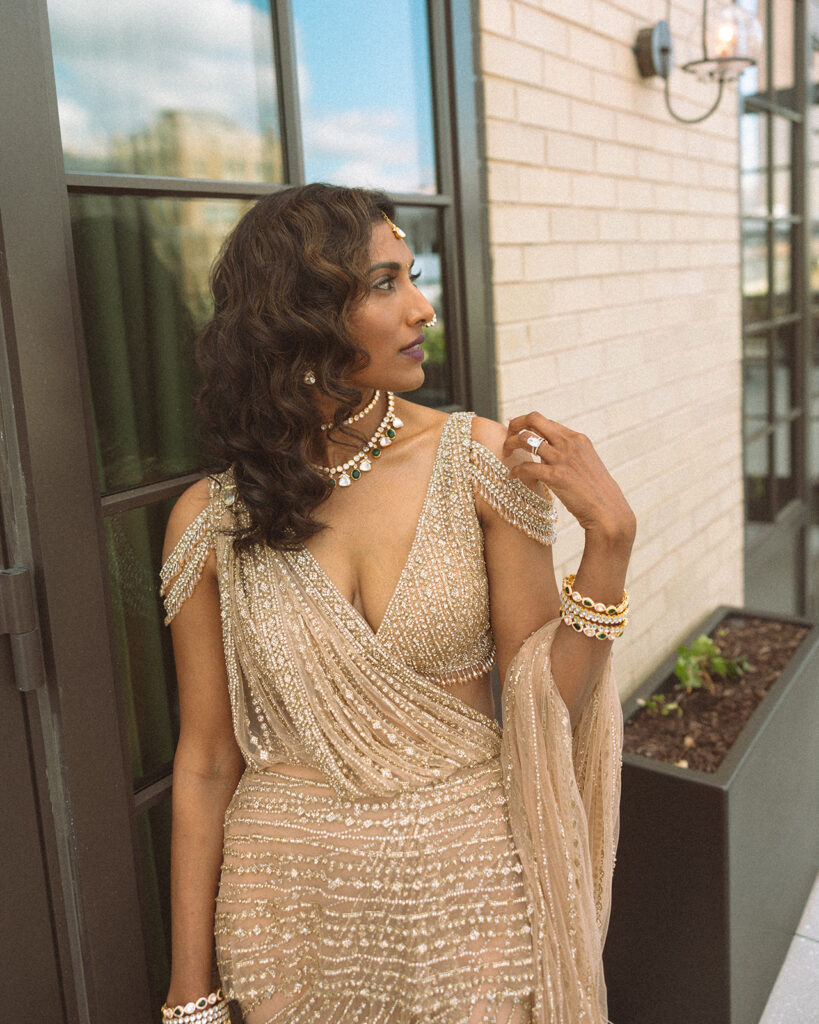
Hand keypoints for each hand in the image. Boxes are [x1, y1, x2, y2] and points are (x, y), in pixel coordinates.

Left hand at [504, 412, 635, 547]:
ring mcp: (562, 458)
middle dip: (514, 425)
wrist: (607, 510)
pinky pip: (526, 467)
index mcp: (576, 438)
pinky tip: (512, 476)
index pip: (544, 420)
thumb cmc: (594, 491)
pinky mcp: (556, 476)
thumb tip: (543, 451)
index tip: (513, 429)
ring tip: (505, 455)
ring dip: (510, 445)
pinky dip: (515, 470)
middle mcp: (569, 443)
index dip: (524, 423)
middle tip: (507, 439)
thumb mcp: (584, 463)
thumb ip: (566, 453)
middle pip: (533, 419)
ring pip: (525, 439)